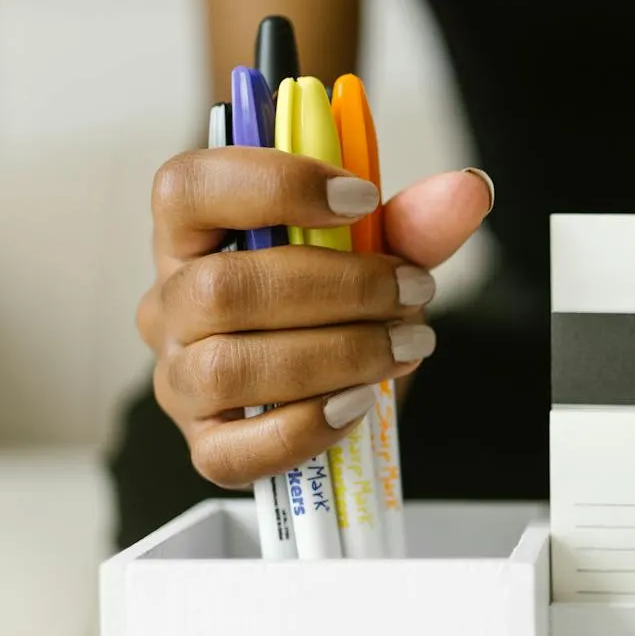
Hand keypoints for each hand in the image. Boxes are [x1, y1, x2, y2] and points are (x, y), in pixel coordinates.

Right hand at [136, 148, 492, 486]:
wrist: (343, 386)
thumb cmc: (337, 307)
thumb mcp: (377, 255)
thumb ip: (413, 222)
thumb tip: (466, 191)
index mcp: (193, 234)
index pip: (188, 187)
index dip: (272, 185)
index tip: (362, 198)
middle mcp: (168, 304)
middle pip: (221, 288)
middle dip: (338, 288)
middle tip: (414, 289)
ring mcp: (179, 379)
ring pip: (228, 368)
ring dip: (334, 356)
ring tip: (407, 346)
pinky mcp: (206, 445)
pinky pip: (235, 450)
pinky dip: (306, 428)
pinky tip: (357, 403)